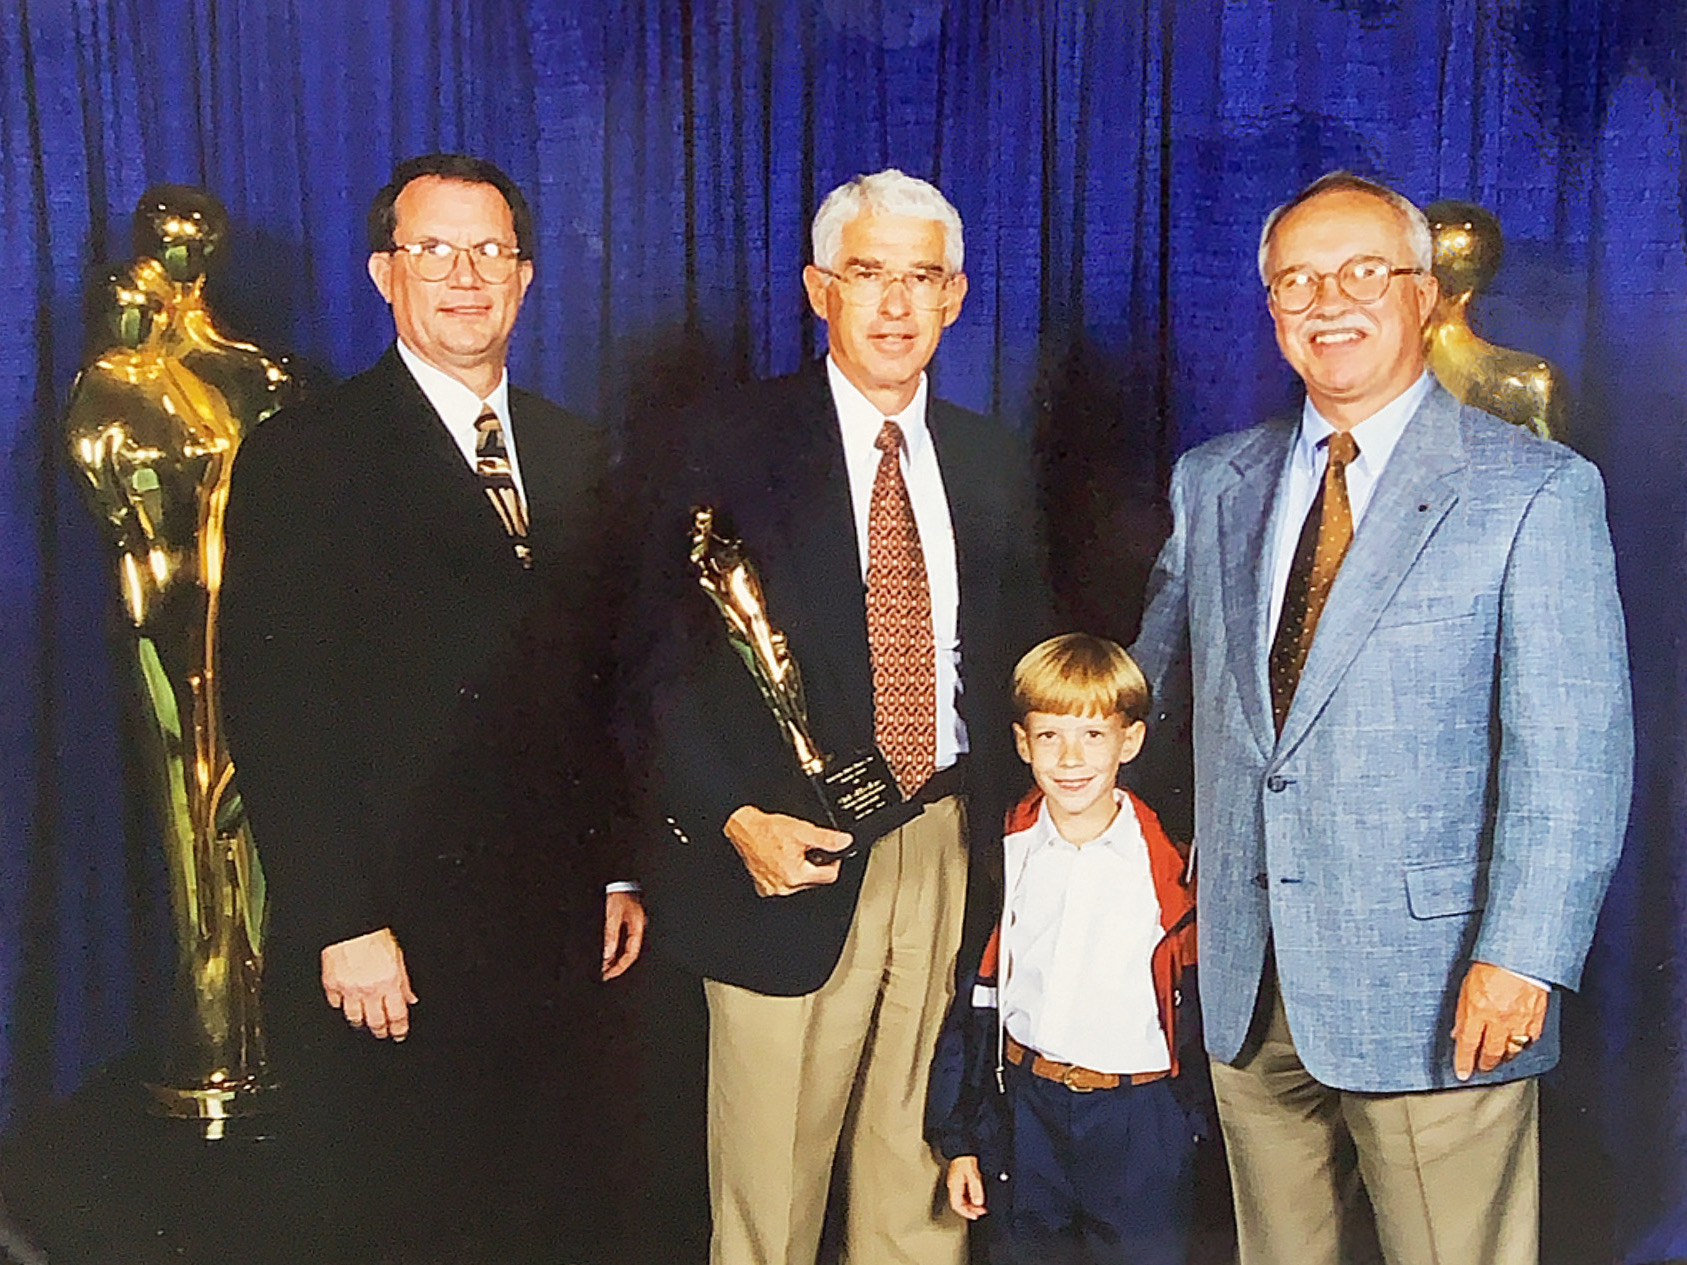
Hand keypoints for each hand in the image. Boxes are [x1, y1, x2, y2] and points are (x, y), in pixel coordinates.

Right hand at [320, 928, 416, 1039]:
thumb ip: (404, 981)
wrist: (350, 922)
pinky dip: (341, 1006)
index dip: (399, 1029)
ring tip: (364, 1022)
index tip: (399, 1034)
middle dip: (380, 1030)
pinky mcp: (331, 983)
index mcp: (389, 981)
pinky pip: (335, 1004)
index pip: (397, 1015)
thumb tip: (410, 998)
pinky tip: (345, 1005)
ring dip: (360, 1022)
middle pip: (375, 1022)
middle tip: (382, 1033)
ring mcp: (348, 988)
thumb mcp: (398, 955)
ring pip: (354, 1018)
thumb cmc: (374, 934)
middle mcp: (369, 988)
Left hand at [602, 890, 646, 980]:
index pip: (631, 953)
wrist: (616, 878)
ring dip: (613, 957)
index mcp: (637, 926)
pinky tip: (604, 952)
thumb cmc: (617, 892)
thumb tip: (607, 954)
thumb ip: (610, 935)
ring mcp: (630, 923)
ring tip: (602, 967)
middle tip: (604, 975)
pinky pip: (619, 939)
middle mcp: (635, 926)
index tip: (609, 974)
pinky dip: (611, 948)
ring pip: (623, 947)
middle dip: (616, 965)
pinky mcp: (623, 920)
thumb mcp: (612, 914)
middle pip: (628, 952)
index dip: (620, 966)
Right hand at [723, 806, 853, 896]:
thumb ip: (827, 838)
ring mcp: (772, 888)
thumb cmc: (766, 829)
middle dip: (813, 864)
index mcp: (796, 876)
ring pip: (798, 881)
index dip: (833, 861)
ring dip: (799, 868)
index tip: (829, 852)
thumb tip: (845, 841)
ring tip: (790, 851)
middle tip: (805, 847)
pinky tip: (779, 859)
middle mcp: (784, 887)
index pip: (829, 875)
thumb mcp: (802, 830)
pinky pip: (782, 882)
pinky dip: (784, 872)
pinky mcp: (763, 886)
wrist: (742, 828)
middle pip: (813, 879)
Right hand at [946, 1156, 986, 1220]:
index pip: (957, 1206)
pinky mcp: (960, 1179)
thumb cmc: (966, 1159)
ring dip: (972, 1204)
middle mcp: (954, 1186)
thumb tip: (978, 1202)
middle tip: (981, 1212)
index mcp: (954, 1186)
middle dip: (971, 1210)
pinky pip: (965, 1193)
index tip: (976, 1216)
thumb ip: (975, 1189)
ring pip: (962, 1199)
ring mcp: (956, 1182)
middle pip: (960, 1204)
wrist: (964, 1149)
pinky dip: (971, 1197)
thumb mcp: (973, 1175)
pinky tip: (977, 1197)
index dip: (966, 1213)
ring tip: (981, 1206)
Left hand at [1451, 960, 1547, 1080]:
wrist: (1521, 954)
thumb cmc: (1491, 964)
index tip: (1462, 1073)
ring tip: (1498, 1060)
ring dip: (1503, 1058)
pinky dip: (1523, 1045)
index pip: (1467, 1044)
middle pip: (1490, 1053)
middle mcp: (1498, 1020)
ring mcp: (1520, 1021)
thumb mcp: (1466, 986)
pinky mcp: (1537, 1018)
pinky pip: (1530, 1040)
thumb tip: (1457, 1032)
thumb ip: (1463, 1012)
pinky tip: (1519, 1045)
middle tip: (1481, 1069)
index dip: (1464, 1062)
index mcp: (1478, 1010)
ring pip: (1512, 1051)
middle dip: (1484, 1064)